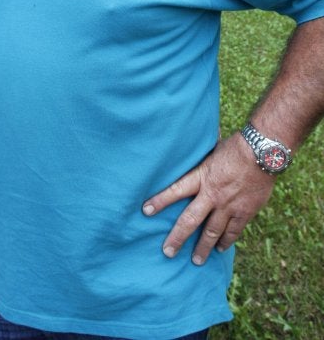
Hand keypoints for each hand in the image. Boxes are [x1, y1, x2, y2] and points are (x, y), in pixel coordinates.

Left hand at [142, 133, 276, 264]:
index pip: (175, 190)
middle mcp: (212, 195)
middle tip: (168, 252)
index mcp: (201, 177)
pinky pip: (233, 232)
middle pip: (190, 220)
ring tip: (196, 260)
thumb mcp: (211, 151)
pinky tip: (221, 249)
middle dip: (177, 237)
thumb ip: (201, 161)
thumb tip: (189, 150)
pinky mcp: (245, 212)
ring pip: (212, 232)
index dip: (160, 201)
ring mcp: (229, 206)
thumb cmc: (236, 146)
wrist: (262, 152)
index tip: (145, 211)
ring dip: (203, 247)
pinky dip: (226, 241)